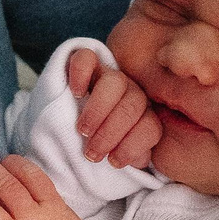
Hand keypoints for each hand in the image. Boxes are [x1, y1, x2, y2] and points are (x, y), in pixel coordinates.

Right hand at [66, 46, 162, 168]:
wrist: (67, 127)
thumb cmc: (95, 145)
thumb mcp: (114, 155)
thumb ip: (129, 156)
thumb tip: (137, 160)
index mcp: (143, 116)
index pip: (151, 127)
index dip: (132, 146)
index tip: (112, 161)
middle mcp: (131, 93)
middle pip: (134, 105)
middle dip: (111, 133)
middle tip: (91, 152)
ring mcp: (109, 76)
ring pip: (114, 82)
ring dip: (98, 110)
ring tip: (82, 131)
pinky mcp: (86, 64)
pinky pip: (87, 57)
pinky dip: (81, 74)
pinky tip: (75, 93)